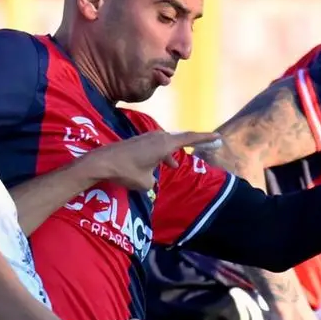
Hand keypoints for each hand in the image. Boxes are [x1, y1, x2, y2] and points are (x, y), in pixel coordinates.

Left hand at [81, 130, 222, 190]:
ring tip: (173, 166)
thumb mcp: (145, 183)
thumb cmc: (126, 172)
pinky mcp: (138, 141)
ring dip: (172, 153)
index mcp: (164, 144)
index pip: (189, 138)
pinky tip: (158, 165)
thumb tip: (151, 181)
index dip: (204, 138)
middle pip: (179, 139)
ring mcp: (147, 137)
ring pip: (167, 143)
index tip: (217, 136)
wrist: (102, 162)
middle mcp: (158, 137)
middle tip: (205, 144)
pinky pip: (157, 145)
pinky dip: (162, 153)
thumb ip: (153, 181)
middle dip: (191, 143)